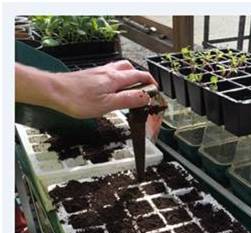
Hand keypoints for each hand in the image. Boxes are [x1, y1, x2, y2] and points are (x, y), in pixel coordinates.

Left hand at [16, 60, 157, 118]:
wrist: (54, 91)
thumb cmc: (77, 100)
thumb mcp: (107, 105)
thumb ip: (128, 100)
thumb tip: (146, 97)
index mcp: (115, 79)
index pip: (140, 76)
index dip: (151, 83)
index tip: (156, 91)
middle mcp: (108, 72)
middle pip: (130, 68)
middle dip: (141, 77)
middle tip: (145, 89)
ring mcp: (99, 72)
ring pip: (119, 69)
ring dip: (128, 76)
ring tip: (131, 89)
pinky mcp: (90, 75)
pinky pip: (109, 73)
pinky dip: (116, 79)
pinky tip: (112, 89)